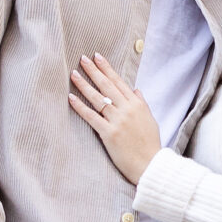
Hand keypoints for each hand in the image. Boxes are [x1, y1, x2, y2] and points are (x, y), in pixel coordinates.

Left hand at [69, 53, 162, 185]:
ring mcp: (118, 121)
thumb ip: (141, 103)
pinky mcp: (109, 133)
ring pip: (98, 98)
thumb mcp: (150, 119)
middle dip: (94, 71)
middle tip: (82, 59)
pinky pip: (92, 117)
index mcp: (137, 105)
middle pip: (107, 86)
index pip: (119, 82)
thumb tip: (135, 90)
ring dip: (84, 85)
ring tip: (74, 74)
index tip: (98, 57)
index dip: (107, 69)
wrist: (150, 164)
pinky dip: (80, 107)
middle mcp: (127, 109)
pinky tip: (71, 97)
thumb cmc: (150, 144)